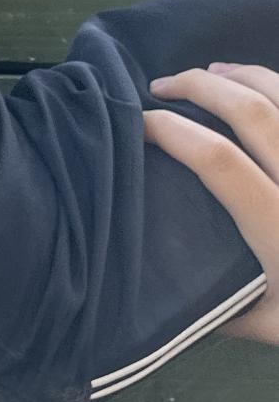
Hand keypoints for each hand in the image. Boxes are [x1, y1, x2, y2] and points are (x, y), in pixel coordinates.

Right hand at [147, 65, 278, 345]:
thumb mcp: (276, 328)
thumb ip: (224, 311)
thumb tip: (174, 297)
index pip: (216, 159)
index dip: (170, 131)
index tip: (138, 125)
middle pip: (251, 111)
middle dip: (197, 87)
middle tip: (160, 86)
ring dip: (243, 75)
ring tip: (210, 73)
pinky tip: (265, 87)